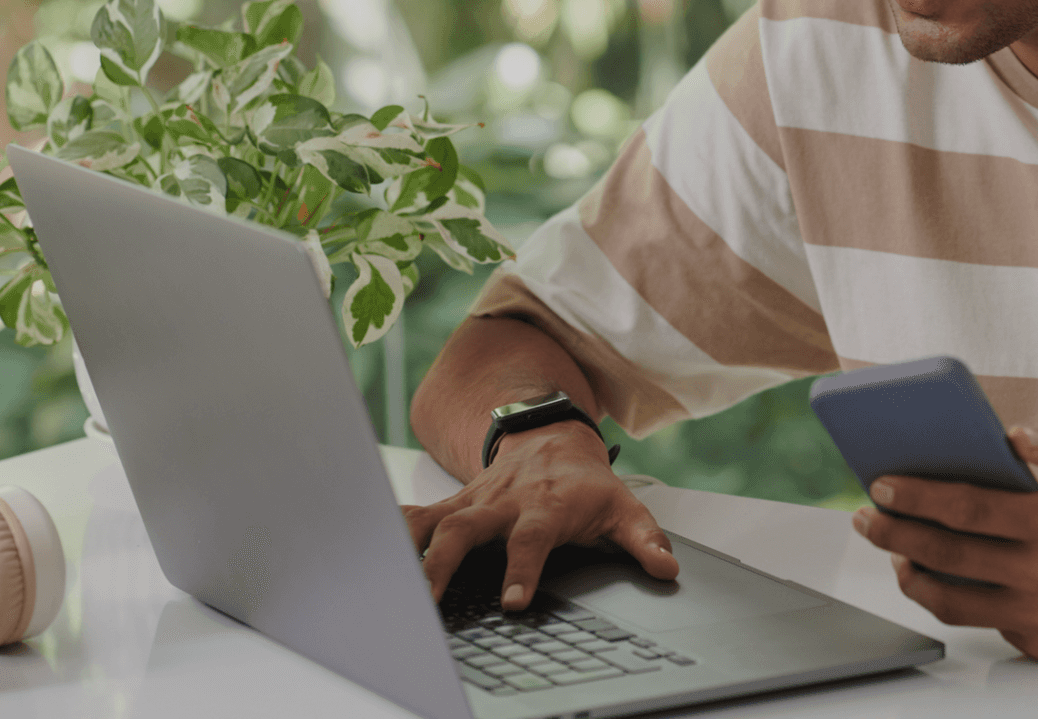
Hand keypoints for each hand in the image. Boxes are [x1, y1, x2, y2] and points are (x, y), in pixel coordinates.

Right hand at [402, 419, 677, 608]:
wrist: (550, 435)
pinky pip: (418, 514)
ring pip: (434, 522)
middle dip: (446, 562)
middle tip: (430, 598)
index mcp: (545, 507)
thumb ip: (644, 539)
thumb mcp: (623, 508)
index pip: (531, 540)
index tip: (513, 601)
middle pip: (467, 529)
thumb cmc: (584, 482)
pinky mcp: (452, 503)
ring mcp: (474, 501)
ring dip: (410, 549)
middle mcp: (504, 503)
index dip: (522, 569)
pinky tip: (371, 550)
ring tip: (389, 581)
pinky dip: (394, 529)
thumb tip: (666, 567)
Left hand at [851, 426, 1037, 661]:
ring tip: (896, 556)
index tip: (880, 486)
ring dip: (914, 577)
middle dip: (894, 537)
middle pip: (946, 556)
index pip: (965, 509)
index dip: (916, 497)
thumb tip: (1013, 433)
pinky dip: (962, 600)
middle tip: (866, 521)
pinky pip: (988, 624)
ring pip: (954, 602)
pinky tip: (947, 578)